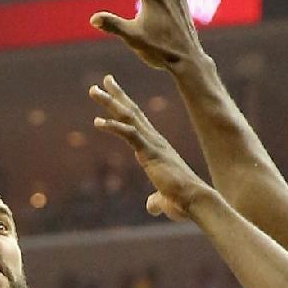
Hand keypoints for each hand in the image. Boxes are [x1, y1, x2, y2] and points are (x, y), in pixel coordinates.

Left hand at [89, 73, 209, 221]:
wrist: (194, 200)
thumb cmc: (182, 201)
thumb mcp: (164, 200)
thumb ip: (156, 200)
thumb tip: (152, 206)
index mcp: (156, 147)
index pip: (138, 121)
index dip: (125, 105)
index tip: (115, 92)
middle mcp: (154, 140)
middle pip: (131, 111)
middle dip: (116, 95)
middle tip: (102, 81)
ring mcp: (152, 144)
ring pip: (128, 116)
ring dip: (110, 103)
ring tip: (94, 90)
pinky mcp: (150, 152)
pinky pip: (129, 134)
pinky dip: (113, 127)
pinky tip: (97, 122)